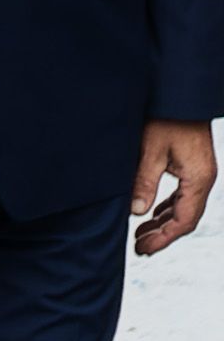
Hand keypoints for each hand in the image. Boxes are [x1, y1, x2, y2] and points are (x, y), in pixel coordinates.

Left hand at [133, 118, 214, 254]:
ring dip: (163, 222)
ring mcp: (199, 172)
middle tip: (140, 247)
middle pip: (185, 217)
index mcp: (199, 178)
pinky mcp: (192, 165)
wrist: (179, 93)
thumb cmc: (166, 116)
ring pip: (183, 207)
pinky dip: (166, 206)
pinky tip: (151, 213)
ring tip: (141, 234)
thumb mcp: (149, 149)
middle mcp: (203, 178)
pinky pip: (181, 194)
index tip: (144, 248)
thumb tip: (136, 212)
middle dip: (163, 234)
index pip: (184, 220)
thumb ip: (144, 182)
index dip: (164, 237)